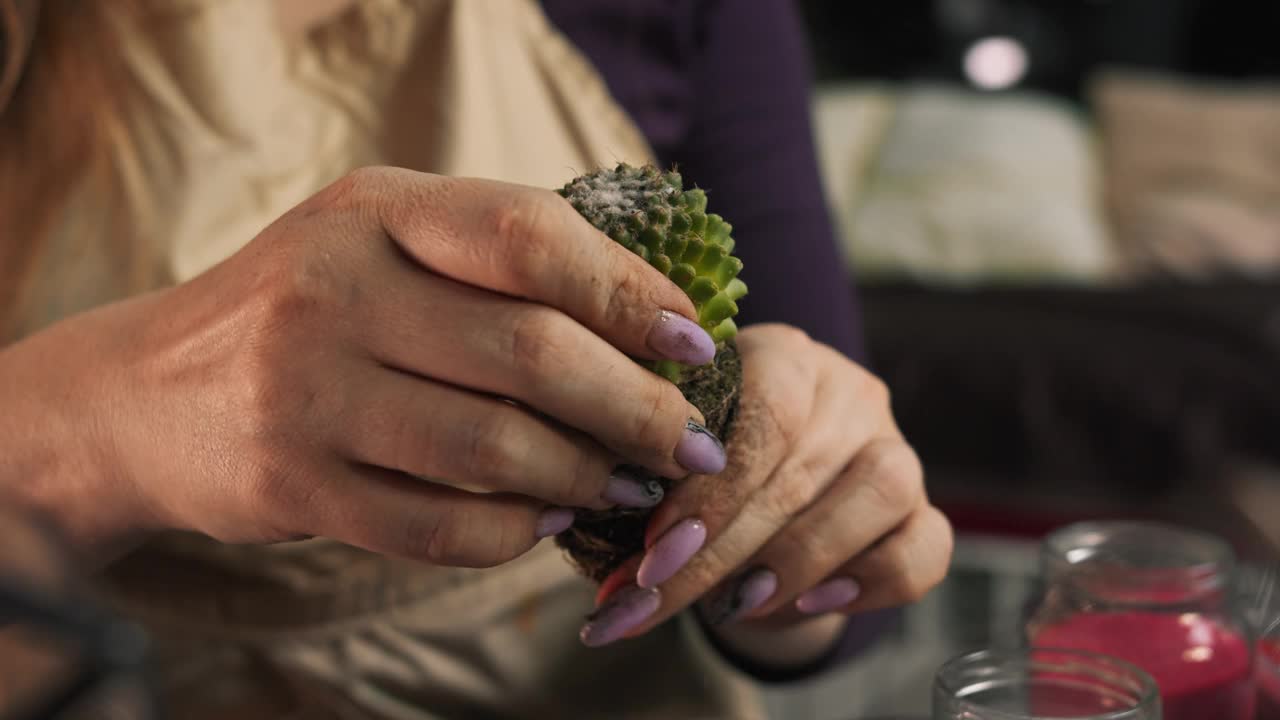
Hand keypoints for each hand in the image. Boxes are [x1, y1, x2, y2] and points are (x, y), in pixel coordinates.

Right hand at [1, 167, 729, 564]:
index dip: (630, 292)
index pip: (531, 237)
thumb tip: (653, 317)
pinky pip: (434, 527)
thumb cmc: (306, 310)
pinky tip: (545, 522)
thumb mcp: (381, 243)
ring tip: (625, 483)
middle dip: (636, 407)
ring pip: (491, 447)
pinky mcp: (290, 483)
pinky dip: (510, 533)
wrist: (146, 393)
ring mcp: (305, 391)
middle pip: (529, 352)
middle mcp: (335, 289)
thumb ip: (496, 260)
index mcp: (376, 211)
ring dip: (581, 475)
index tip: (694, 341)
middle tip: (689, 440)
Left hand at [582, 324, 951, 649]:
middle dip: (718, 550)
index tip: (650, 549)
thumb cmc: (704, 469)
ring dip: (793, 561)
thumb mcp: (675, 452)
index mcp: (784, 355)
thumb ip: (656, 472)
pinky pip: (923, 547)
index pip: (764, 410)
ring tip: (731, 605)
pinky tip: (808, 603)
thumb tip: (608, 533)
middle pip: (800, 468)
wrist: (764, 502)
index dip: (709, 488)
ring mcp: (896, 448)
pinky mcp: (924, 509)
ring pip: (877, 494)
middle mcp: (848, 392)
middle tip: (656, 599)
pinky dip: (869, 582)